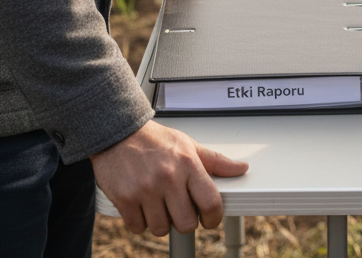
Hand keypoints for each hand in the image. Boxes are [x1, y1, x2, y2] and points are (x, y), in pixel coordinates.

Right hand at [91, 120, 248, 235]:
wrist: (120, 133)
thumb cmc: (156, 140)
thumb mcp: (189, 145)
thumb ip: (216, 161)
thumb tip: (241, 169)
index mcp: (188, 164)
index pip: (210, 201)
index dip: (214, 218)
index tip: (210, 220)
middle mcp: (168, 177)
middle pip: (186, 223)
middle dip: (185, 221)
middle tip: (180, 209)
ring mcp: (146, 189)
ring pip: (161, 228)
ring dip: (162, 221)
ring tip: (160, 203)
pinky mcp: (125, 199)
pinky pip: (138, 227)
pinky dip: (141, 221)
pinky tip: (143, 205)